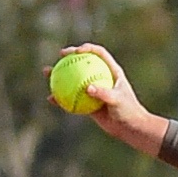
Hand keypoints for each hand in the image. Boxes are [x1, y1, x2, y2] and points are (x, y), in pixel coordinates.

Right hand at [46, 43, 168, 156]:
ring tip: (47, 73)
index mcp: (112, 71)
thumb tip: (87, 88)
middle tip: (60, 56)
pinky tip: (51, 99)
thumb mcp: (117, 101)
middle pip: (83, 62)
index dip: (88, 48)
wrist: (130, 128)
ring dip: (60, 75)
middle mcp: (101, 78)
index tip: (77, 51)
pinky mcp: (88, 102)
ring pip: (74, 79)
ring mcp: (94, 89)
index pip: (99, 53)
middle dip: (70, 55)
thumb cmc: (128, 112)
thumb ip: (104, 93)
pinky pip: (72, 98)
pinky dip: (62, 98)